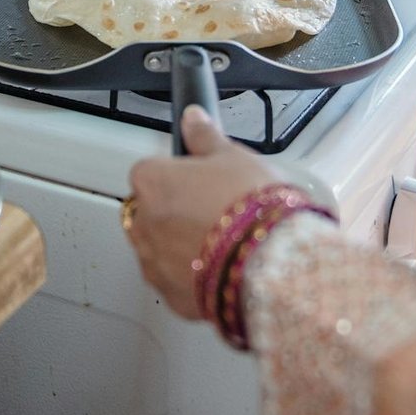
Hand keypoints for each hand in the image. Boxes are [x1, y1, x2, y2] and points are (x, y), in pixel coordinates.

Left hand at [126, 107, 284, 318]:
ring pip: (159, 248)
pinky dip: (191, 276)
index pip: (149, 171)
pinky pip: (174, 281)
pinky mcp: (171, 296)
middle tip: (214, 209)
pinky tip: (222, 266)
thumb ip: (204, 137)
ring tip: (222, 241)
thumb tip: (193, 118)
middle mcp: (144, 223)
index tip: (199, 180)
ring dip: (180, 244)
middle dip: (175, 211)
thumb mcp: (233, 156)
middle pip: (151, 211)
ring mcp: (154, 263)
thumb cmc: (251, 206)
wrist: (271, 262)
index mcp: (152, 182)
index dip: (177, 174)